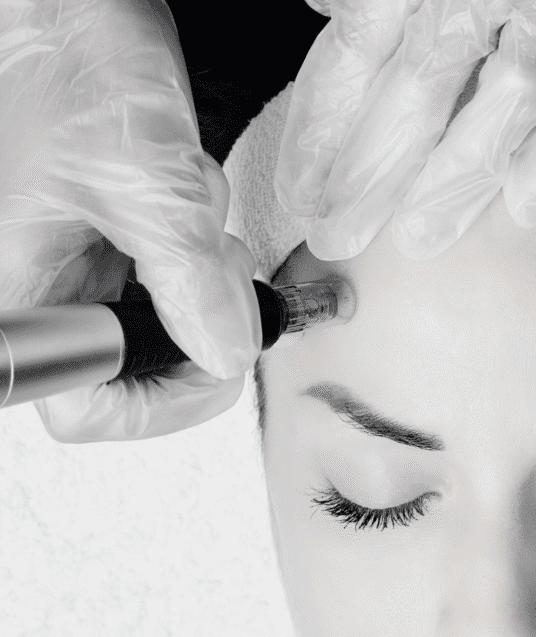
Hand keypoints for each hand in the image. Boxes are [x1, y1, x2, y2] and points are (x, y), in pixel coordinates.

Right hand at [0, 0, 260, 441]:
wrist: (70, 8)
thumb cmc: (77, 69)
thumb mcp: (151, 188)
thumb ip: (193, 287)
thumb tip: (228, 355)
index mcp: (21, 297)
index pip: (91, 410)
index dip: (166, 401)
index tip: (220, 357)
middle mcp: (42, 296)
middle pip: (138, 375)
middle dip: (198, 322)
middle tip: (217, 265)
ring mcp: (76, 276)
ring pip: (168, 329)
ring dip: (205, 277)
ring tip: (192, 208)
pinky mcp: (108, 252)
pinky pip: (176, 286)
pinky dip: (202, 253)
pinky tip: (188, 198)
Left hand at [278, 0, 535, 260]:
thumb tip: (326, 8)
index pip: (357, 46)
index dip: (324, 127)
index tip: (300, 190)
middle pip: (420, 84)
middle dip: (375, 172)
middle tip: (341, 237)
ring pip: (507, 97)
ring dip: (459, 178)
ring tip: (419, 241)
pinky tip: (528, 204)